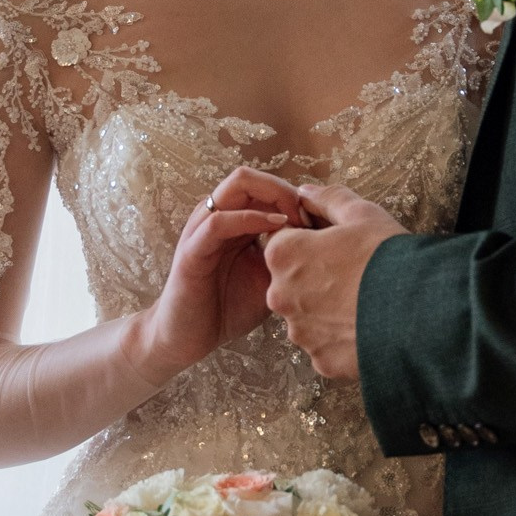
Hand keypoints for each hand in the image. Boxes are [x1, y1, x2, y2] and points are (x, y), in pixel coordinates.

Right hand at [135, 171, 303, 385]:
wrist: (188, 338)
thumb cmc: (229, 307)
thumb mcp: (271, 277)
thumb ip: (291, 255)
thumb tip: (327, 243)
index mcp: (234, 219)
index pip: (265, 186)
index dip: (296, 196)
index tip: (321, 220)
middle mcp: (218, 215)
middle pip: (252, 176)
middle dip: (286, 190)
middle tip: (309, 215)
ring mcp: (203, 228)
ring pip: (237, 185)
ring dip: (274, 196)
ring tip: (298, 220)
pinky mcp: (192, 250)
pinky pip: (220, 221)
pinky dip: (251, 218)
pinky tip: (278, 230)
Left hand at [262, 180, 403, 378]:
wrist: (420, 310)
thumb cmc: (387, 257)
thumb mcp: (361, 214)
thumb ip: (327, 199)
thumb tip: (306, 192)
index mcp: (284, 255)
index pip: (283, 242)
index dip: (310, 240)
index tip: (337, 245)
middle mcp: (281, 296)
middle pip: (292, 281)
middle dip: (316, 276)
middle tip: (354, 273)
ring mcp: (300, 332)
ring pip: (308, 315)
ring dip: (327, 309)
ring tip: (363, 301)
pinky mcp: (321, 361)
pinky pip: (326, 344)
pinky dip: (341, 337)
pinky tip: (367, 325)